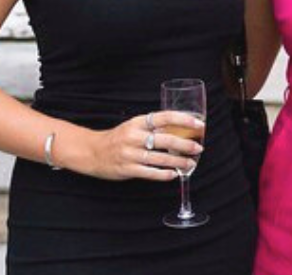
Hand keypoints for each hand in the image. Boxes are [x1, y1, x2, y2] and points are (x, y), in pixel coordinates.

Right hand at [70, 111, 203, 181]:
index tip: (198, 123)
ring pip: (160, 158)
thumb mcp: (133, 127)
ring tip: (190, 163)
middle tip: (198, 147)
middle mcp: (133, 136)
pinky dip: (164, 174)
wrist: (92, 152)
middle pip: (165, 140)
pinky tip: (174, 174)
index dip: (183, 119)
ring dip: (178, 161)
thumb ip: (153, 127)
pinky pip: (150, 173)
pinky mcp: (127, 169)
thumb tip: (180, 128)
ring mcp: (130, 154)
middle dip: (185, 144)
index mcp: (137, 122)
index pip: (164, 117)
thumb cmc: (117, 138)